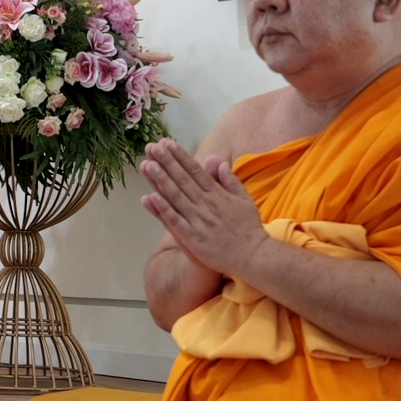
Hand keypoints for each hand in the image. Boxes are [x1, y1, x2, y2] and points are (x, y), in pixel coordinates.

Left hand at [138, 139, 267, 278]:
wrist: (253, 257)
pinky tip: (150, 197)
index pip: (195, 171)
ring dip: (160, 180)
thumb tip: (216, 160)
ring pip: (175, 196)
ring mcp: (197, 221)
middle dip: (166, 162)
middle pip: (182, 179)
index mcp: (217, 194)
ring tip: (147, 164)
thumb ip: (229, 180)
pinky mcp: (191, 238)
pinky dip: (162, 209)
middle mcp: (206, 204)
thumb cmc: (248, 228)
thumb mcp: (244, 199)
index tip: (167, 143)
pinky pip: (174, 221)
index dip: (180, 156)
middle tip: (152, 147)